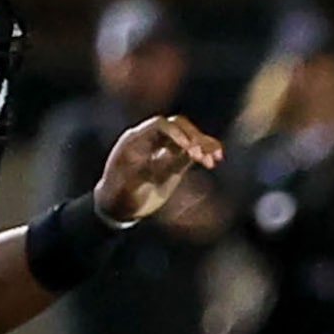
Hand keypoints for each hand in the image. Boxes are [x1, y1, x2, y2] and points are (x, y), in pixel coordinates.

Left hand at [94, 115, 224, 224]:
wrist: (117, 208)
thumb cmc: (119, 195)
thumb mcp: (132, 184)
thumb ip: (153, 169)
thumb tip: (175, 157)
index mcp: (136, 139)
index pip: (160, 125)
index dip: (176, 133)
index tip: (188, 148)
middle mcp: (151, 139)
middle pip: (178, 126)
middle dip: (193, 137)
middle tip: (203, 154)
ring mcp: (163, 149)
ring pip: (188, 137)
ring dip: (203, 144)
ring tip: (216, 156)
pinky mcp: (173, 161)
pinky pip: (191, 152)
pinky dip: (204, 153)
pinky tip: (216, 158)